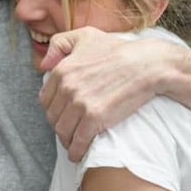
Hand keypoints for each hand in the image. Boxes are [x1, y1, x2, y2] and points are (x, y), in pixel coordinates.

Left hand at [40, 27, 159, 161]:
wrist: (147, 65)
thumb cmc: (119, 50)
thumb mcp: (86, 36)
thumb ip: (59, 44)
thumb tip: (43, 65)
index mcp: (62, 70)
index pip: (45, 99)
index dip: (52, 109)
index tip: (61, 115)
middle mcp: (67, 88)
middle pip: (53, 117)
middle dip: (59, 125)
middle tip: (68, 130)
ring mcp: (80, 104)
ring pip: (62, 131)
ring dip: (66, 140)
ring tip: (72, 143)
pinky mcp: (95, 118)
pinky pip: (78, 141)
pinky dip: (76, 150)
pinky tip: (78, 154)